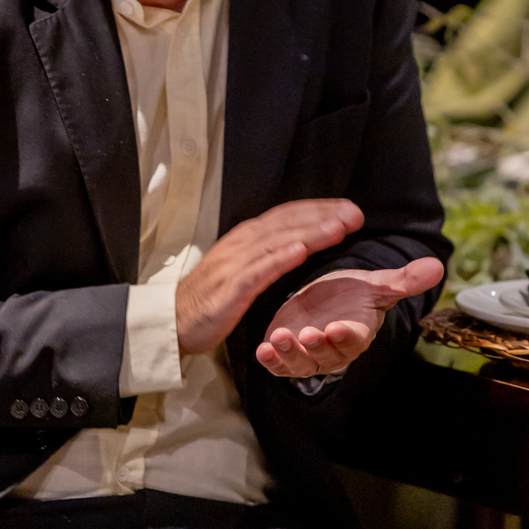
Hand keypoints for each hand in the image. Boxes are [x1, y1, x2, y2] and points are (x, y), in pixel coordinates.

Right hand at [174, 199, 364, 355]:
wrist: (174, 319)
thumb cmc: (210, 295)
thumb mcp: (240, 266)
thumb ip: (265, 252)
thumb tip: (296, 240)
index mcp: (246, 238)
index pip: (287, 216)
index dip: (318, 209)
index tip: (348, 209)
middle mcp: (241, 244)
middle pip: (287, 223)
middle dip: (322, 216)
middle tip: (354, 214)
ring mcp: (234, 264)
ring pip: (277, 242)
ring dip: (309, 232)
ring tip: (337, 227)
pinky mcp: (229, 288)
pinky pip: (258, 271)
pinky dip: (279, 259)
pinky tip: (300, 252)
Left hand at [255, 256, 445, 378]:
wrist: (325, 303)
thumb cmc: (351, 295)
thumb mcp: (375, 285)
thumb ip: (403, 280)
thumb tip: (439, 266)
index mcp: (356, 332)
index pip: (354, 338)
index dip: (346, 335)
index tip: (338, 328)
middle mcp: (333, 349)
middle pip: (326, 354)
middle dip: (316, 346)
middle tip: (307, 334)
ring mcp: (309, 356)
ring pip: (301, 362)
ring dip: (290, 353)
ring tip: (279, 337)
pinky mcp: (287, 357)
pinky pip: (280, 366)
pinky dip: (271, 361)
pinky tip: (262, 350)